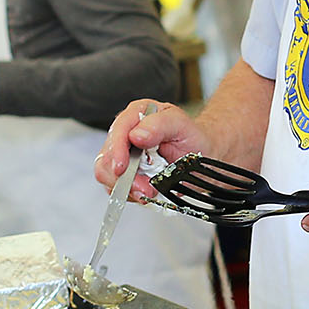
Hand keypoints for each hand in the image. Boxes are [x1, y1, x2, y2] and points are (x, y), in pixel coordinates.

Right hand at [94, 100, 209, 202]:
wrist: (201, 156)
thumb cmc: (192, 137)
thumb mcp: (182, 125)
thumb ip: (160, 125)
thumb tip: (136, 135)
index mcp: (137, 115)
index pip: (117, 130)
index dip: (117, 150)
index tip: (122, 168)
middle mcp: (126, 134)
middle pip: (106, 157)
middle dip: (123, 177)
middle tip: (145, 188)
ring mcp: (124, 155)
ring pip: (107, 175)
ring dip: (128, 188)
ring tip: (150, 191)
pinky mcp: (126, 175)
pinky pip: (116, 189)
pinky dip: (131, 194)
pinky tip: (147, 191)